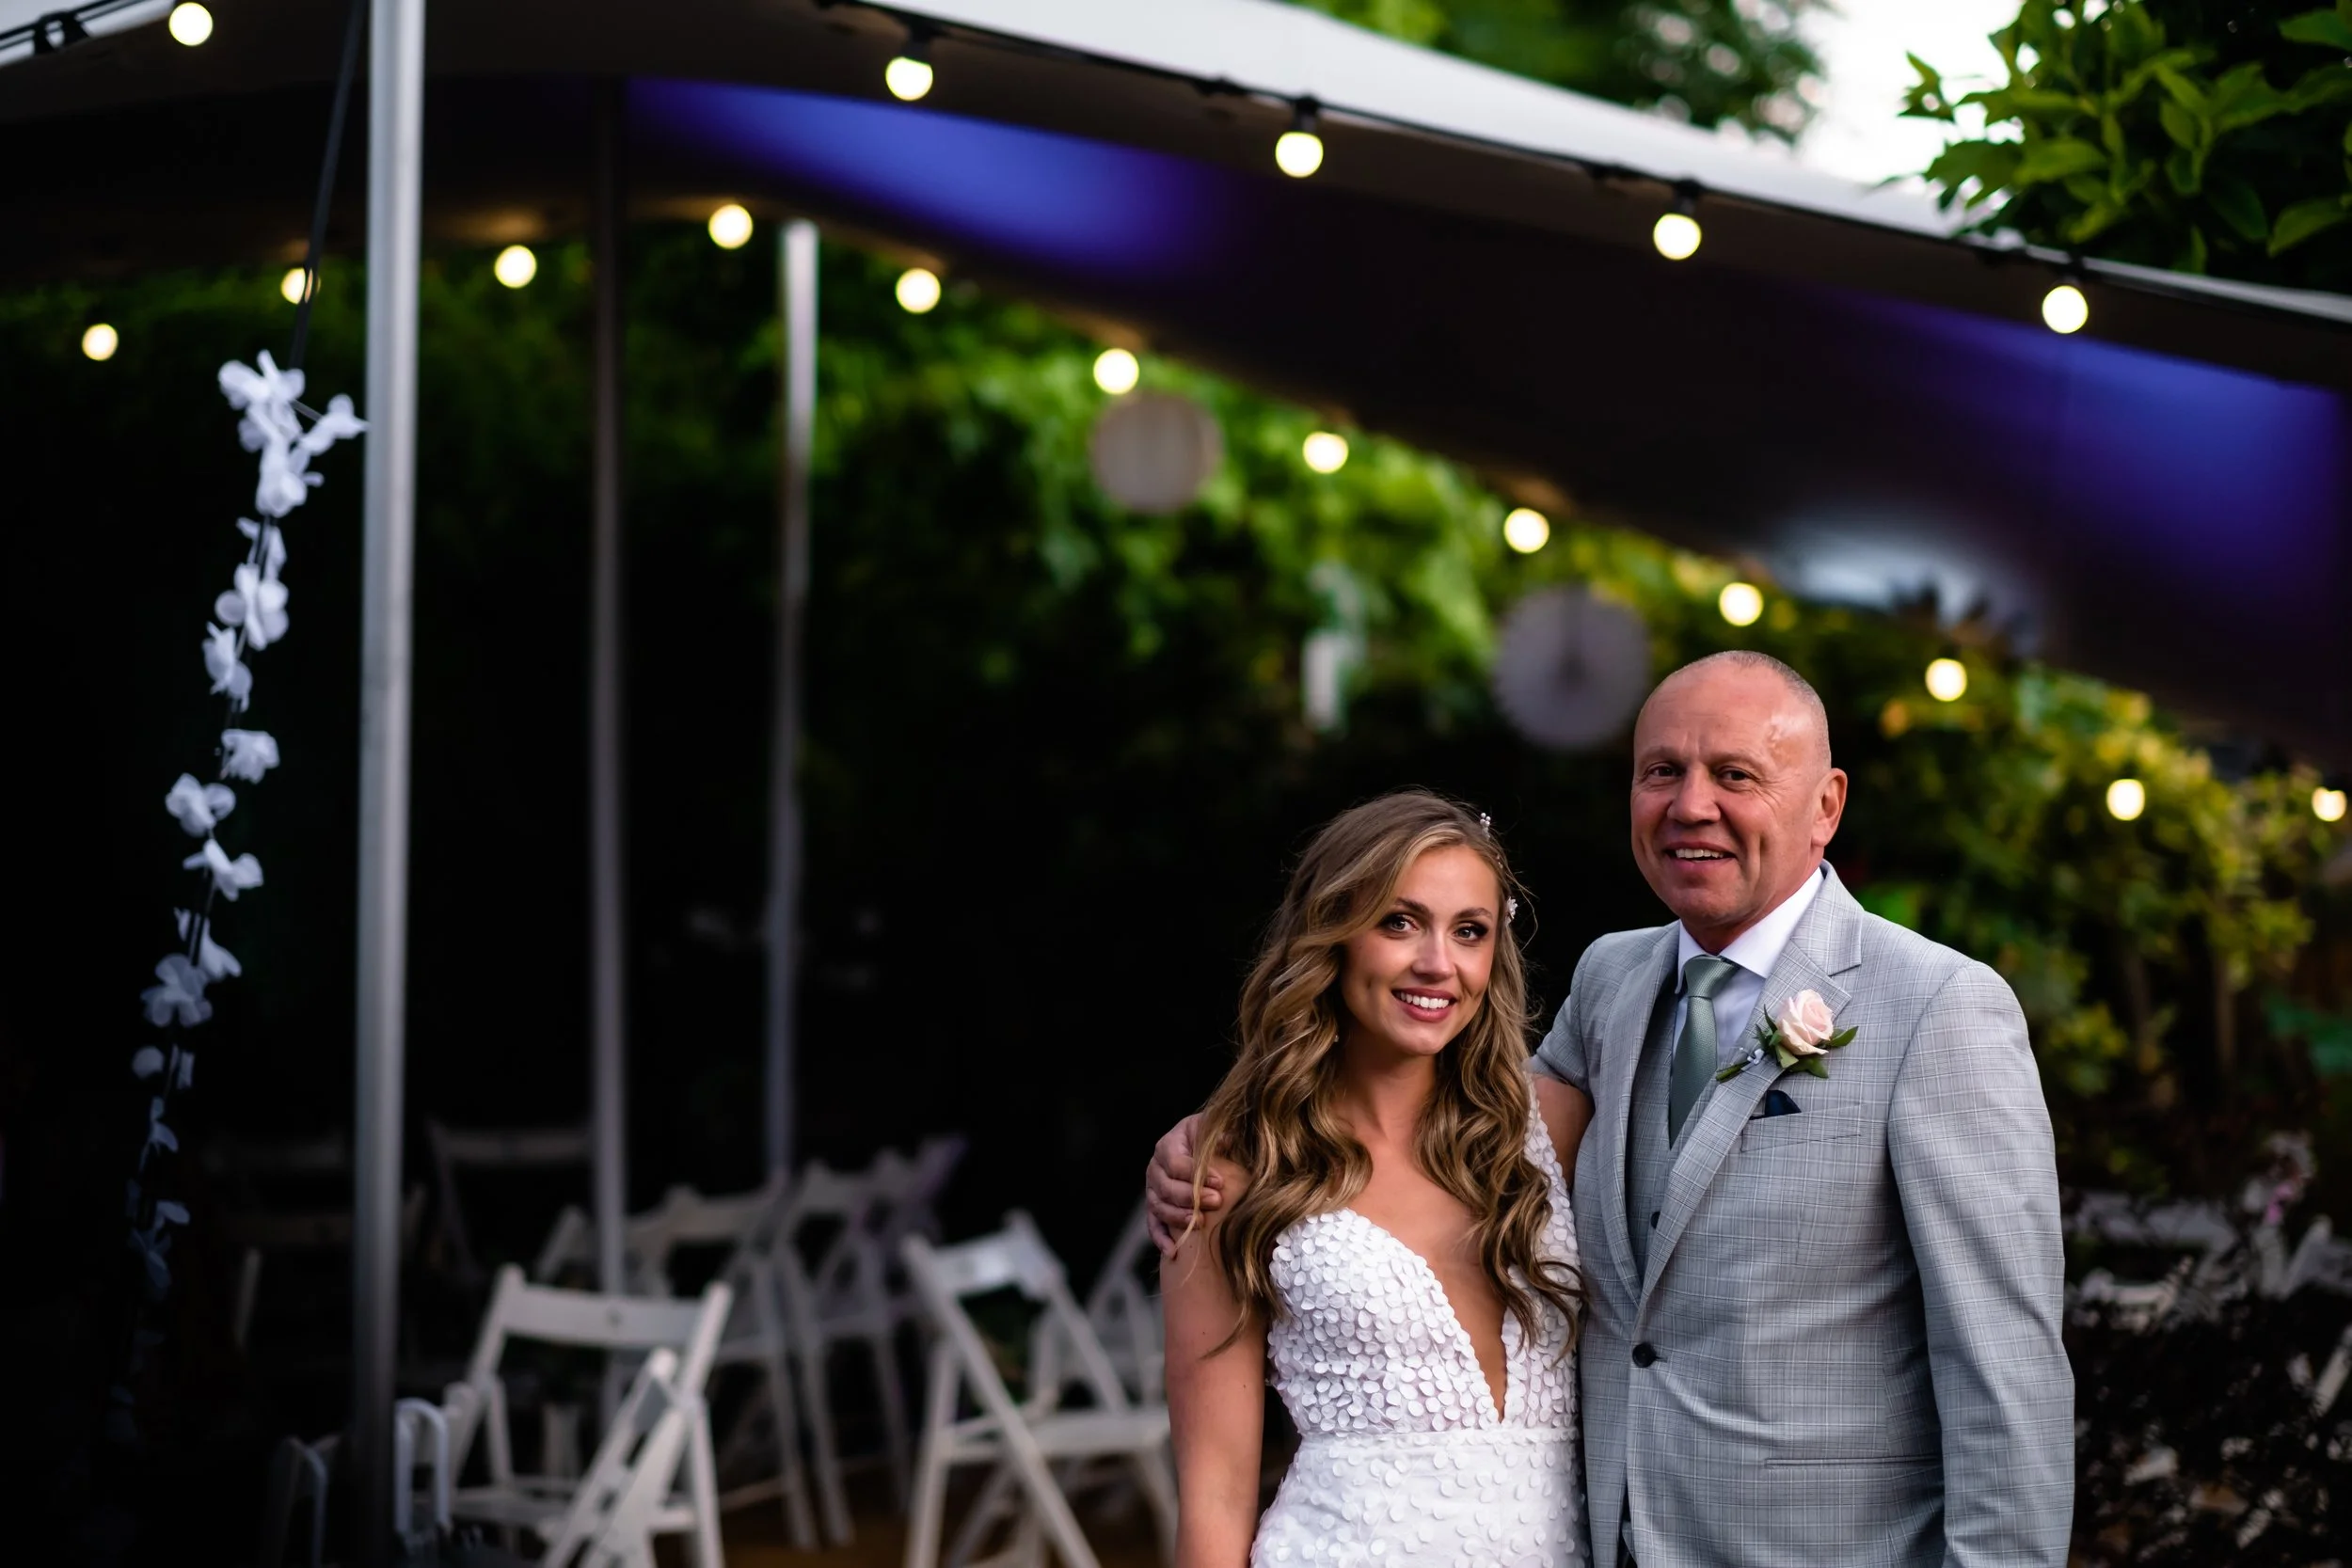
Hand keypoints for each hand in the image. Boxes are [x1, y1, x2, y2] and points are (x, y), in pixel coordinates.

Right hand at [1145, 1113, 1217, 1255]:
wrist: (1200, 1147)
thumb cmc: (1209, 1137)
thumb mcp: (1213, 1128)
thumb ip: (1219, 1132)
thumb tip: (1228, 1140)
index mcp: (1167, 1146)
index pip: (1176, 1163)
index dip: (1197, 1173)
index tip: (1220, 1182)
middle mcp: (1155, 1168)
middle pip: (1166, 1187)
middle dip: (1191, 1197)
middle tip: (1216, 1201)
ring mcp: (1153, 1190)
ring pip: (1158, 1207)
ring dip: (1178, 1218)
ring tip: (1199, 1223)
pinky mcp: (1155, 1209)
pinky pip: (1153, 1225)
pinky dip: (1161, 1239)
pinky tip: (1173, 1252)